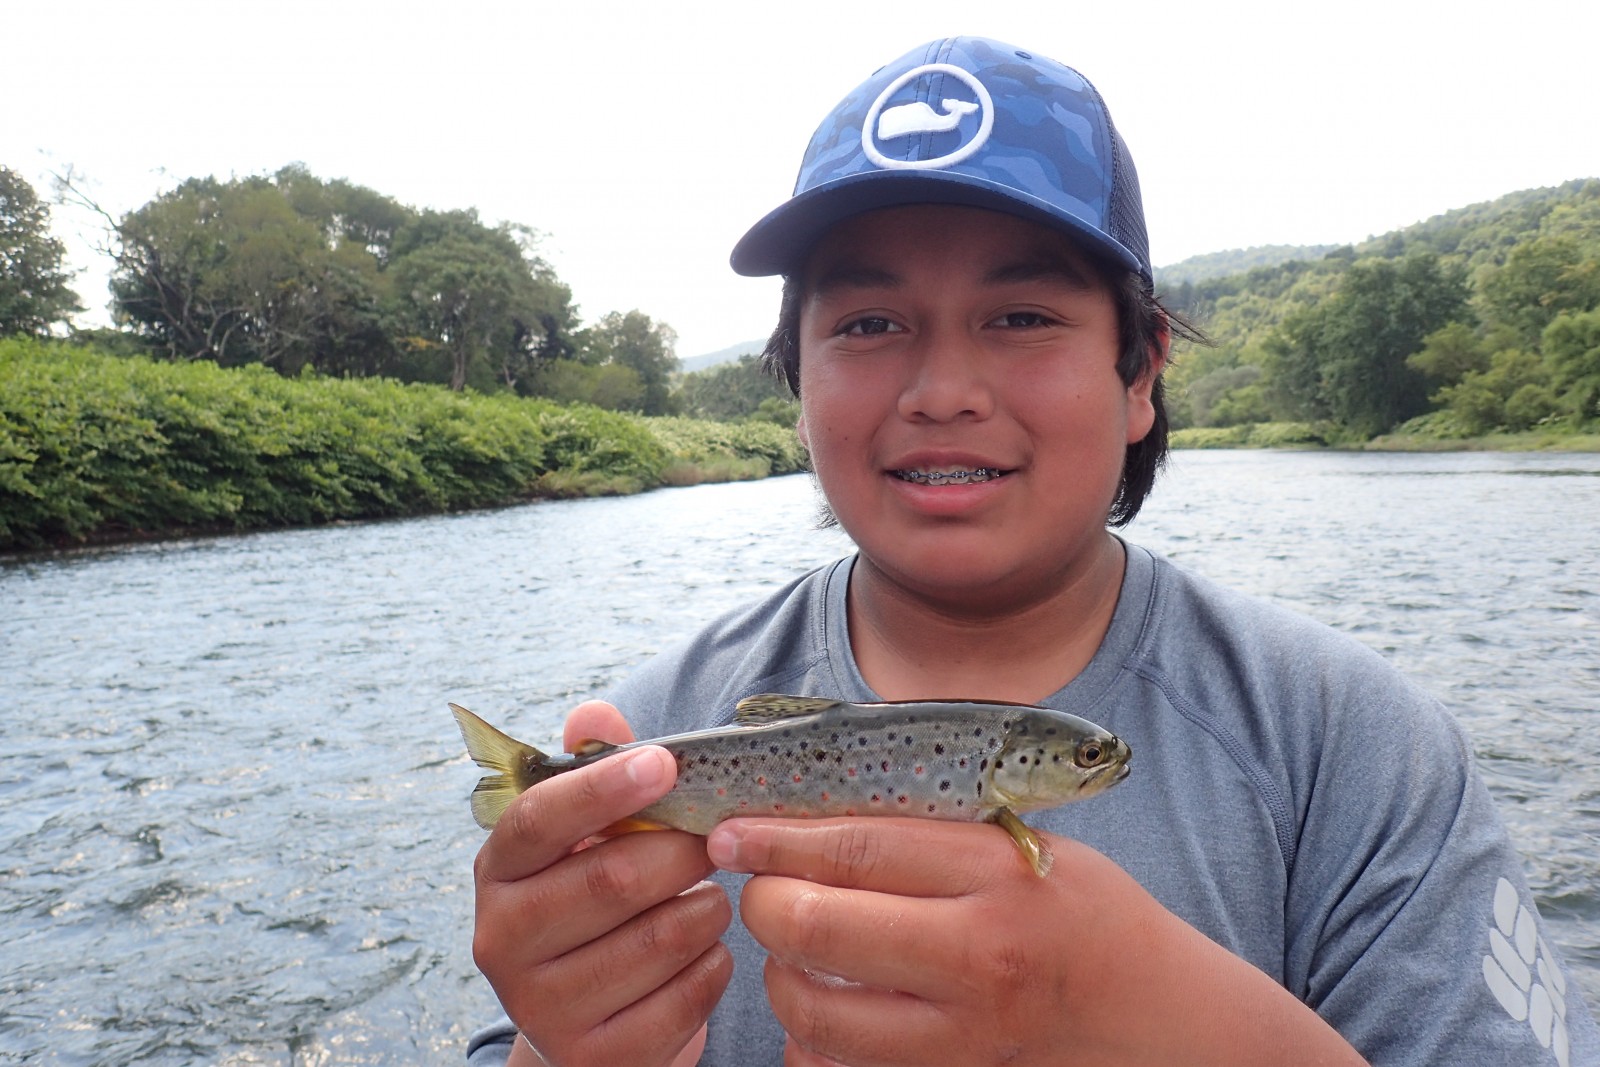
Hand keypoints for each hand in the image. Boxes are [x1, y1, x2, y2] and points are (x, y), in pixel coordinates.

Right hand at [472, 701, 732, 1066]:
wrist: (592, 1020)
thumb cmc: (598, 903)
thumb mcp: (589, 837)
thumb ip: (593, 771)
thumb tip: (595, 713)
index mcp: (496, 871)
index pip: (540, 819)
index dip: (605, 786)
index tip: (667, 763)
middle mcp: (501, 941)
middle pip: (613, 878)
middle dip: (683, 851)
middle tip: (716, 840)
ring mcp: (541, 1006)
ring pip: (660, 938)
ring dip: (706, 908)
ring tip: (708, 896)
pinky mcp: (593, 1056)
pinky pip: (685, 997)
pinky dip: (713, 965)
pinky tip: (704, 952)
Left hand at [708, 817, 1365, 1066]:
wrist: (1149, 1011)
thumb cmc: (1078, 908)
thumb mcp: (1016, 841)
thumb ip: (921, 828)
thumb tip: (807, 808)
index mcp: (992, 872)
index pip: (854, 846)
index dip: (775, 835)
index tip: (732, 828)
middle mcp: (974, 953)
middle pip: (817, 925)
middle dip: (762, 901)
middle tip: (755, 883)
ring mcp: (959, 1028)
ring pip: (813, 1008)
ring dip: (778, 972)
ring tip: (793, 944)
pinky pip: (836, 1062)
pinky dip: (809, 1033)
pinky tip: (823, 1000)